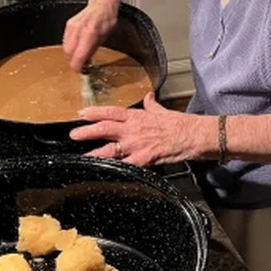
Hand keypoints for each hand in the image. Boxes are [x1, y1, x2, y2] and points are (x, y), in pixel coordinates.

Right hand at [62, 0, 118, 71]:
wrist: (102, 2)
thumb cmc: (107, 17)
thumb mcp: (106, 35)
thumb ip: (94, 48)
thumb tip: (87, 61)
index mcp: (90, 32)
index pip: (79, 54)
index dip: (77, 65)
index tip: (79, 71)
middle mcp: (79, 29)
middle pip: (69, 53)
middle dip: (73, 61)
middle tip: (81, 65)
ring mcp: (72, 26)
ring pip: (66, 47)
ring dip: (72, 54)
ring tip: (81, 54)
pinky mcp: (68, 25)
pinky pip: (65, 40)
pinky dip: (70, 46)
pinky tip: (78, 46)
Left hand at [70, 93, 198, 165]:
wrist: (197, 135)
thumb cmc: (183, 124)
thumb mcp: (164, 110)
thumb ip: (152, 105)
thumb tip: (147, 97)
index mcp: (138, 116)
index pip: (111, 112)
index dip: (94, 112)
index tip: (81, 113)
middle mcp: (134, 129)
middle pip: (105, 128)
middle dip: (87, 131)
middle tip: (73, 134)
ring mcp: (138, 144)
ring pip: (111, 150)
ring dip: (95, 154)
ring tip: (83, 157)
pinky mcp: (145, 158)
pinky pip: (126, 165)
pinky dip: (116, 169)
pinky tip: (106, 173)